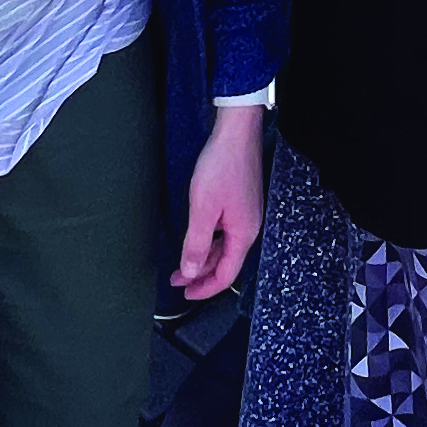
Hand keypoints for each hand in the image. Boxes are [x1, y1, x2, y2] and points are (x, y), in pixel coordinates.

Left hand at [175, 103, 266, 300]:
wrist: (236, 133)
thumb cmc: (222, 166)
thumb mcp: (203, 208)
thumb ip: (196, 243)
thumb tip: (191, 271)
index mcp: (243, 233)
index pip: (226, 275)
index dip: (205, 289)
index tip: (186, 294)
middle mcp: (249, 227)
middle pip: (226, 262)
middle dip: (200, 274)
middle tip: (177, 279)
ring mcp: (247, 214)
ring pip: (225, 246)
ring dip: (203, 256)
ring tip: (182, 262)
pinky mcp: (242, 202)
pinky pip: (226, 232)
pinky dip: (210, 241)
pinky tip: (198, 237)